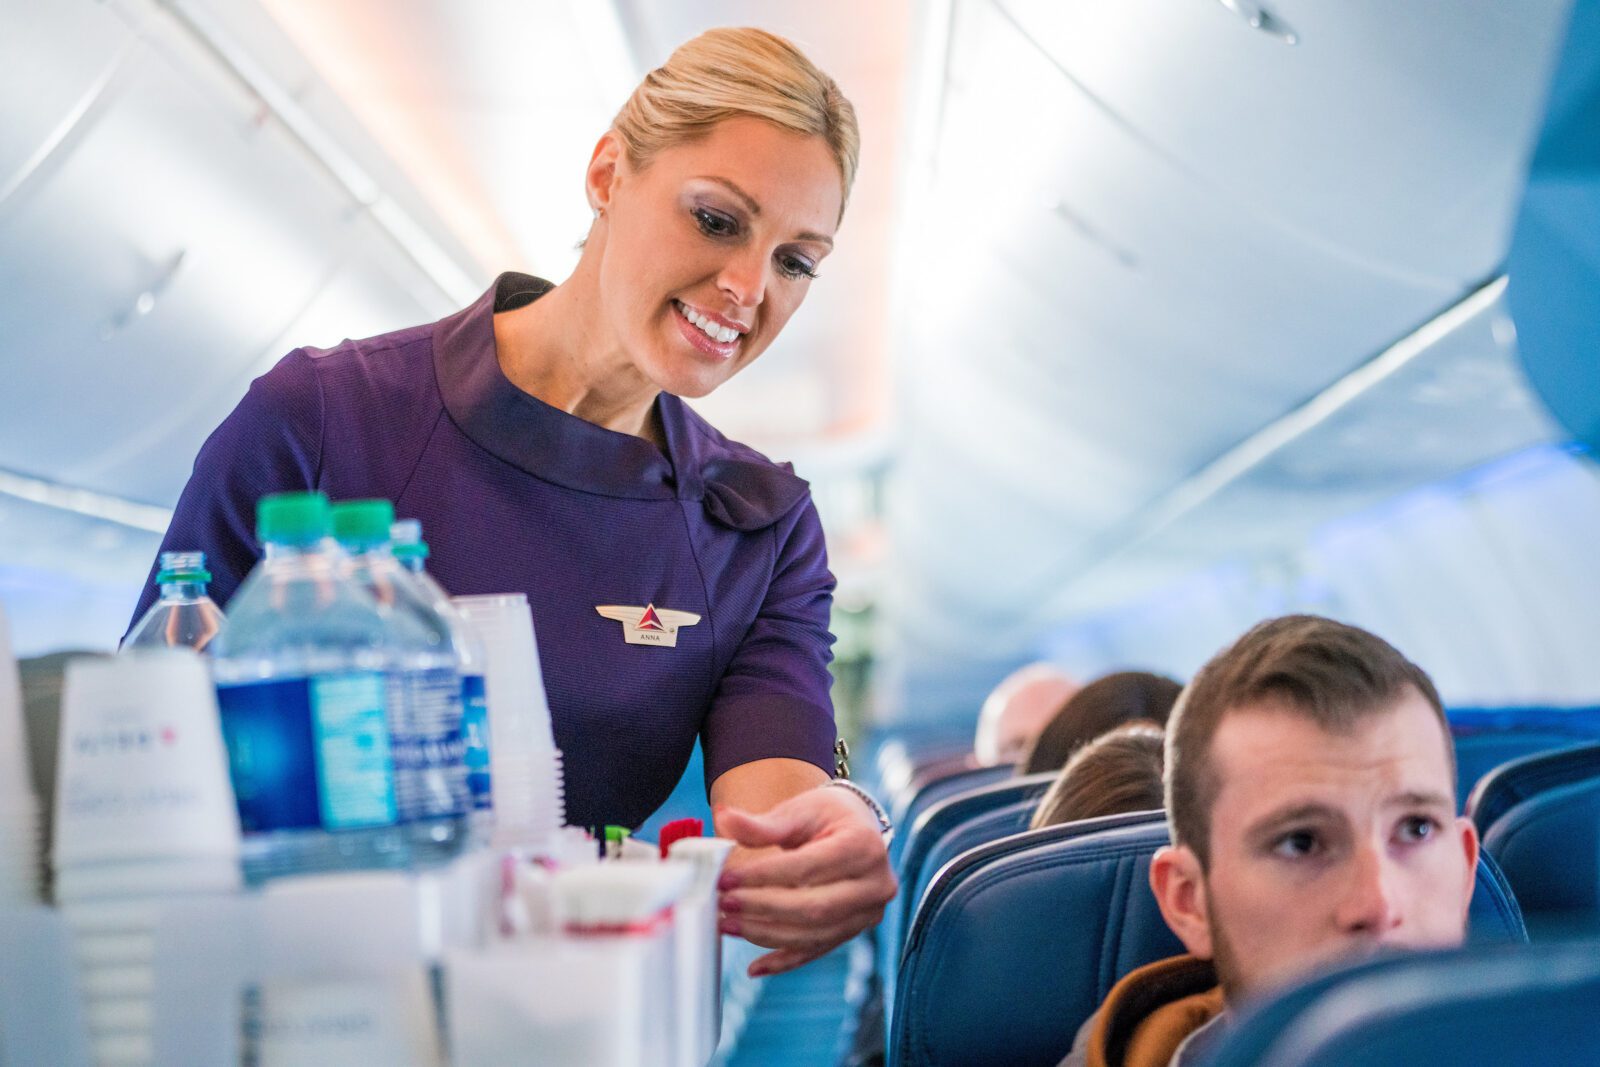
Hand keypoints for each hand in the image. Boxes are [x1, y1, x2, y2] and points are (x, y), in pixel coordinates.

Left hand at [714, 785, 896, 976]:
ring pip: (813, 935)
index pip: (807, 867)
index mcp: (864, 846)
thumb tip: (724, 818)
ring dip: (766, 935)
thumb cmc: (826, 817)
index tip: (727, 880)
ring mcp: (868, 913)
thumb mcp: (798, 812)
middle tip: (724, 904)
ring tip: (728, 925)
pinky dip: (784, 961)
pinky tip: (755, 967)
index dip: (764, 876)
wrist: (856, 829)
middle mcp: (875, 884)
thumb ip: (762, 824)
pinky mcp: (855, 931)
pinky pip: (816, 951)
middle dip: (763, 909)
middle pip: (814, 908)